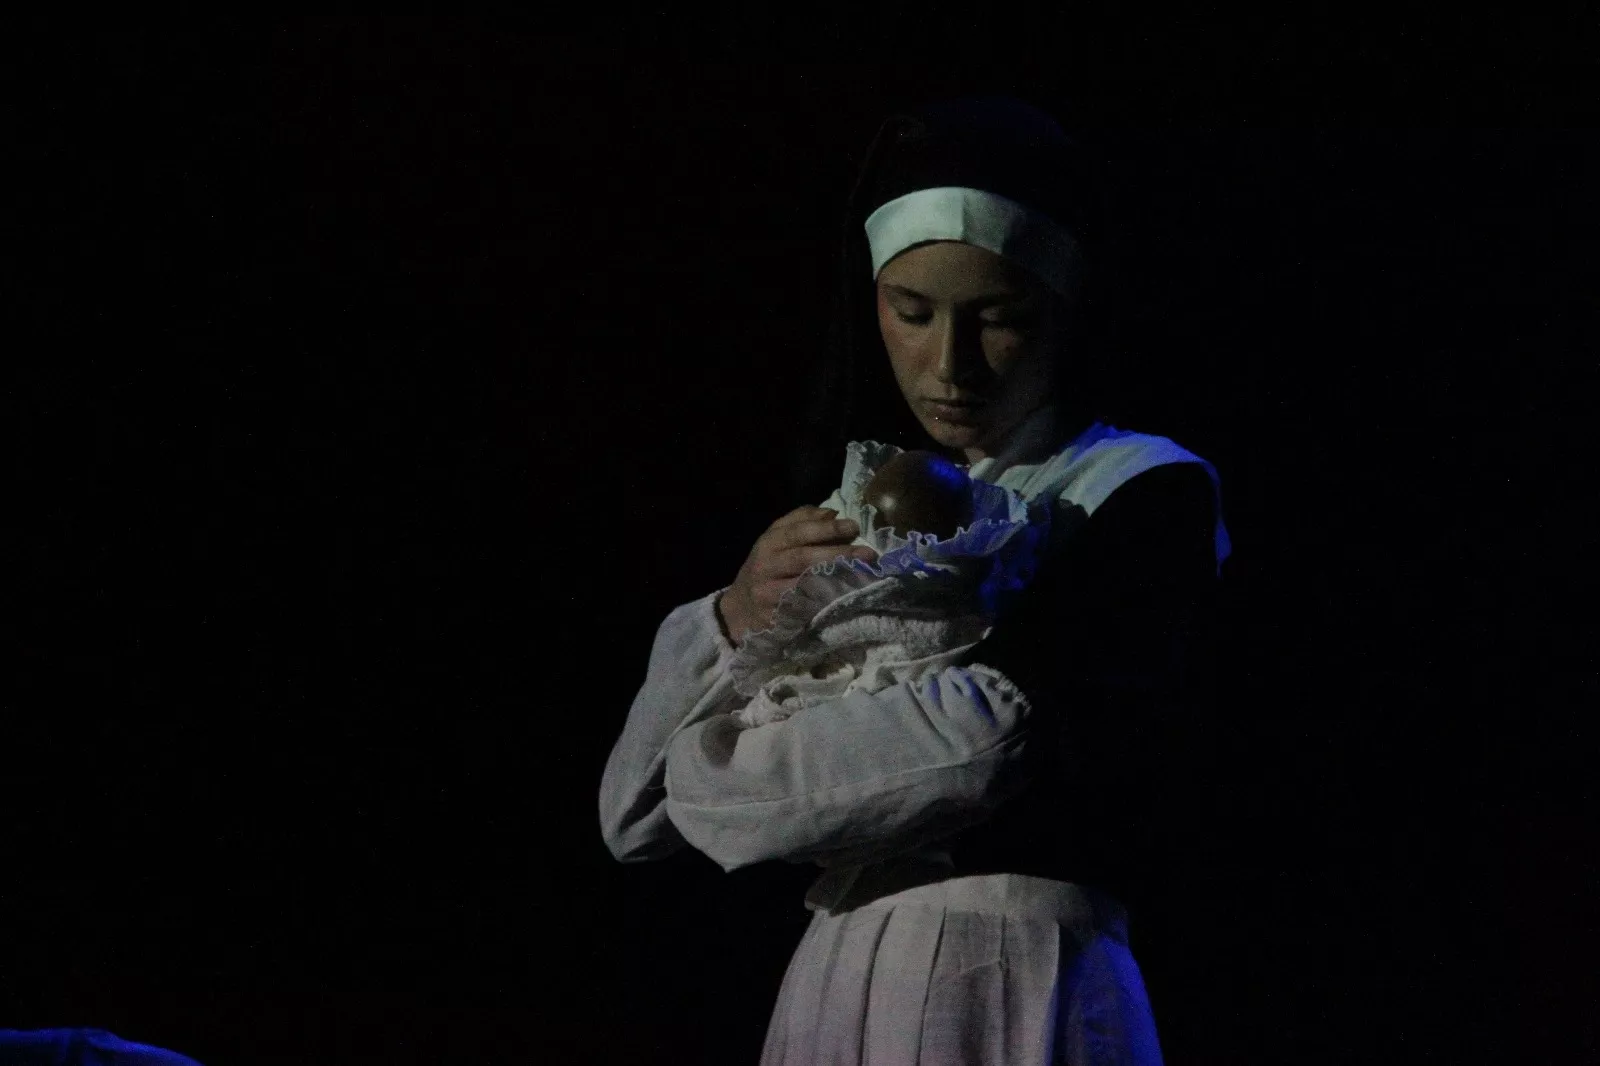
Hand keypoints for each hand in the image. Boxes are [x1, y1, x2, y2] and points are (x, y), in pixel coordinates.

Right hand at [717, 506, 877, 644]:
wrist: (740, 609)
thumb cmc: (766, 569)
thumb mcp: (775, 541)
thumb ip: (800, 523)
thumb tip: (832, 512)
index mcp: (768, 542)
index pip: (796, 530)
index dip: (825, 528)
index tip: (853, 526)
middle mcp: (766, 564)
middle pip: (802, 556)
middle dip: (837, 552)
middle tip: (867, 552)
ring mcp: (768, 591)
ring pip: (804, 581)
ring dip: (836, 576)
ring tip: (863, 571)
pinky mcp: (775, 614)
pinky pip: (804, 605)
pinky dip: (826, 598)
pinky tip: (846, 594)